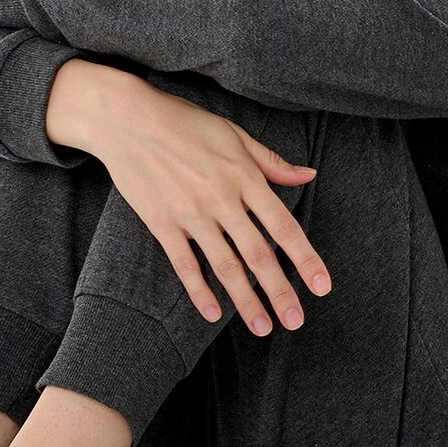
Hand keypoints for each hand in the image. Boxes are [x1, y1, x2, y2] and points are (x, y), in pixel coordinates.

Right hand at [84, 74, 332, 333]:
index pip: (283, 225)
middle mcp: (221, 199)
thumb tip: (308, 174)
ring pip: (225, 266)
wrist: (126, 118)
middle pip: (258, 254)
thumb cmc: (184, 121)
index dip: (305, 258)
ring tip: (262, 328)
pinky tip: (212, 313)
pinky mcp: (162, 222)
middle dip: (280, 291)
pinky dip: (198, 290)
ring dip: (245, 301)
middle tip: (296, 321)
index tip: (321, 286)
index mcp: (244, 176)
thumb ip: (271, 161)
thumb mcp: (234, 133)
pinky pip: (184, 264)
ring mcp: (190, 213)